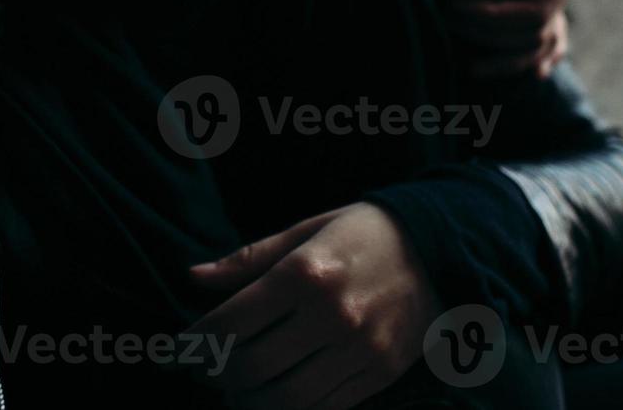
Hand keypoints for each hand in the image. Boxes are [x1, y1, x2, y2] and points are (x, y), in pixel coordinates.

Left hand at [187, 204, 439, 409]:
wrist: (442, 249)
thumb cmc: (364, 233)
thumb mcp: (306, 230)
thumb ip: (248, 260)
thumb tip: (194, 277)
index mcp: (305, 273)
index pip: (230, 325)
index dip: (195, 344)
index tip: (179, 349)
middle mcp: (331, 316)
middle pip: (250, 367)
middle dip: (216, 374)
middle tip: (205, 369)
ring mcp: (358, 351)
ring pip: (284, 400)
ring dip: (249, 400)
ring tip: (236, 388)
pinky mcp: (378, 374)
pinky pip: (323, 408)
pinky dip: (291, 409)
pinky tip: (276, 393)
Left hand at [441, 0, 594, 78]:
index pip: (537, 16)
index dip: (493, 22)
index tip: (450, 8)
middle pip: (532, 36)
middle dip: (489, 39)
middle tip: (440, 24)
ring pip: (531, 44)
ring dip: (499, 58)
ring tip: (458, 61)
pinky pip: (524, 36)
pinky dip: (507, 55)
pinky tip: (483, 67)